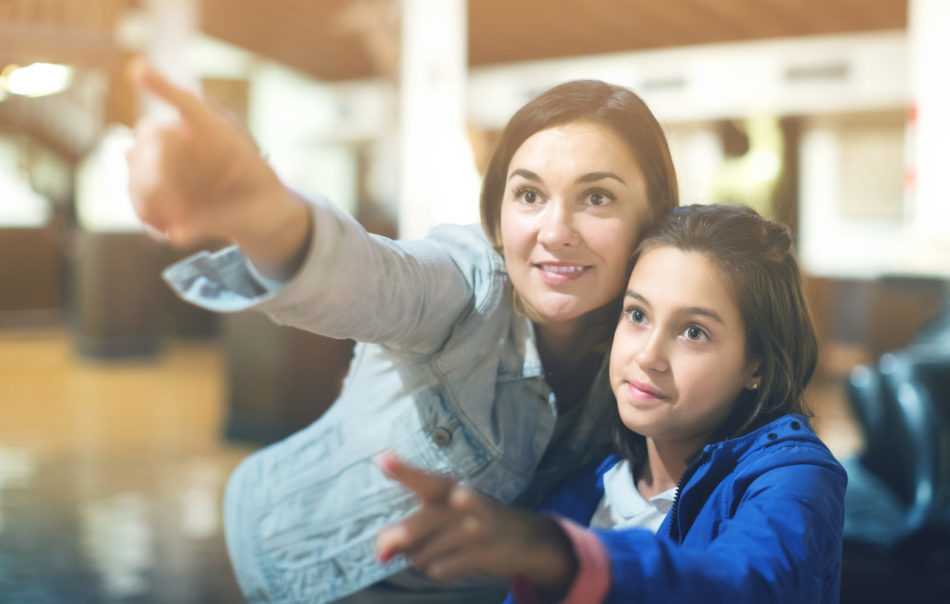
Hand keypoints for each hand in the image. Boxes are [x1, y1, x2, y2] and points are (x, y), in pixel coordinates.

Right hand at [125, 58, 310, 273]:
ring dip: (145, 197)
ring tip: (166, 229)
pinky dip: (144, 211)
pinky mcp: (160, 180)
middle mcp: (191, 138)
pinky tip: (163, 232)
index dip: (164, 87)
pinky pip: (136, 188)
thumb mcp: (254, 213)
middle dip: (152, 175)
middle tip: (170, 216)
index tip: (139, 69)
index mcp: (221, 134)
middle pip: (152, 136)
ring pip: (137, 162)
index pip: (190, 104)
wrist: (264, 213)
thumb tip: (175, 234)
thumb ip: (217, 220)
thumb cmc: (265, 202)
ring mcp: (172, 157)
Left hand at [375, 453, 576, 592]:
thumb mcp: (445, 513)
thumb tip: (381, 553)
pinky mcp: (483, 553)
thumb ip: (409, 527)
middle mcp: (461, 503)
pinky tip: (452, 561)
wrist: (529, 539)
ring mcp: (474, 529)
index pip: (422, 479)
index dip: (402, 471)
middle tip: (383, 553)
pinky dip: (439, 569)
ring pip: (422, 554)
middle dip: (396, 541)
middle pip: (413, 528)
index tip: (382, 459)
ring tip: (441, 550)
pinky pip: (442, 569)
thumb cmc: (474, 520)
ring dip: (422, 558)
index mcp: (448, 487)